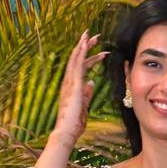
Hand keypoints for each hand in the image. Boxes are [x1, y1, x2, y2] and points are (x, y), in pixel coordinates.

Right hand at [51, 31, 107, 148]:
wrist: (66, 132)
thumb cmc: (74, 124)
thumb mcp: (84, 106)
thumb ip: (87, 93)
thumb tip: (92, 82)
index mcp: (71, 87)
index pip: (81, 68)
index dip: (90, 58)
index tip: (100, 51)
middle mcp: (68, 82)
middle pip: (77, 59)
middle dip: (87, 47)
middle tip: (96, 36)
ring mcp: (69, 82)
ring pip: (76, 58)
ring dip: (84, 46)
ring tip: (92, 35)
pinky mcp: (73, 85)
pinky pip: (77, 65)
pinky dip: (81, 53)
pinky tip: (86, 44)